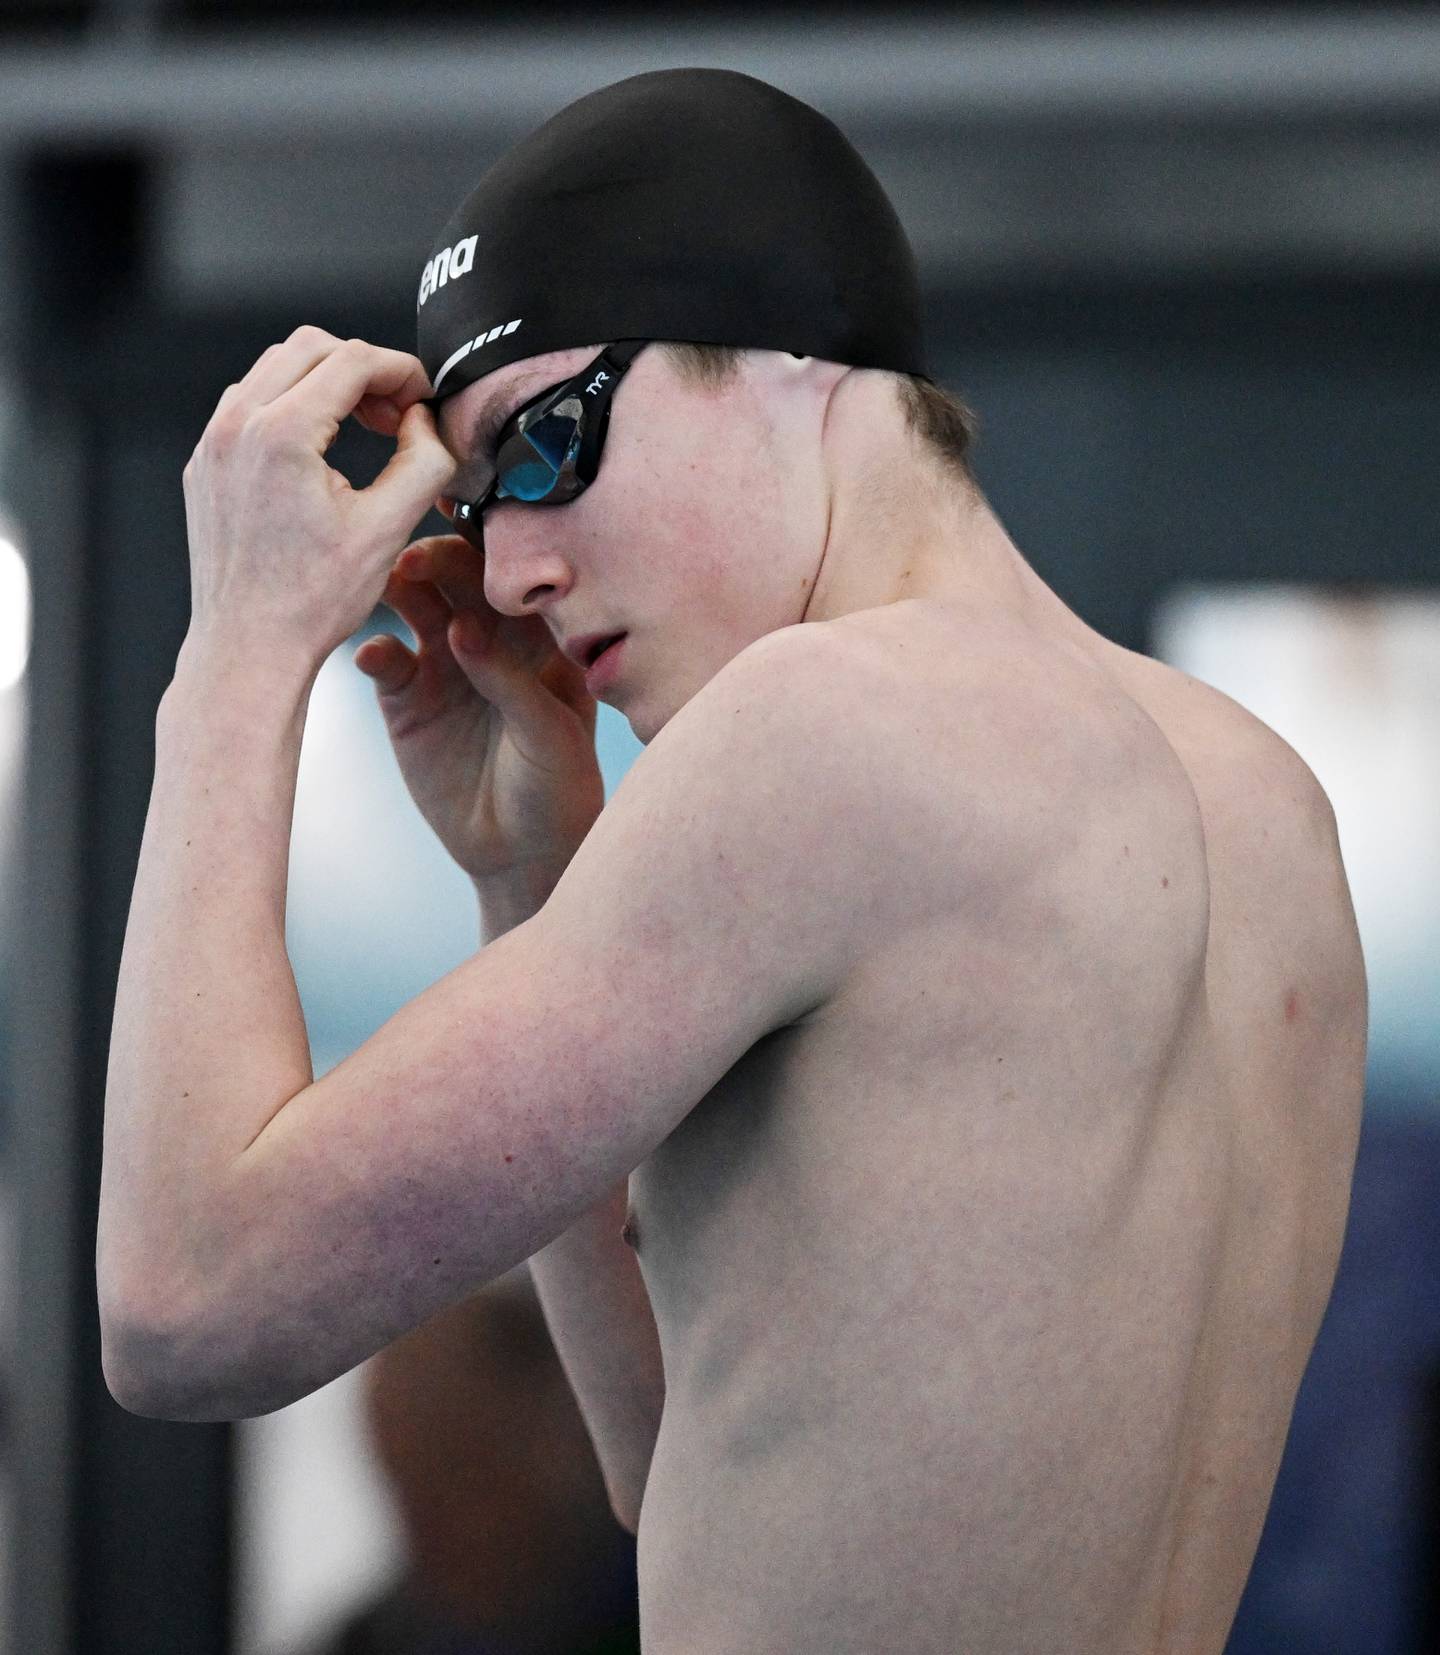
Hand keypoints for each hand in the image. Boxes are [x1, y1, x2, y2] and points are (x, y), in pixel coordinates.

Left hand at [181, 325, 457, 665]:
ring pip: (274, 370)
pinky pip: (249, 406)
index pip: (352, 361)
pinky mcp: (206, 465)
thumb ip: (423, 463)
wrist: (249, 647)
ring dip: (326, 384)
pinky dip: (292, 408)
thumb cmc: (309, 603)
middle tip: (397, 411)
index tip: (423, 397)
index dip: (401, 370)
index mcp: (281, 434)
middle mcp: (237, 427)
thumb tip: (425, 424)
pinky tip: (322, 453)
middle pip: (309, 348)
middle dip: (363, 368)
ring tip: (364, 430)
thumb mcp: (388, 530)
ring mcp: (214, 444)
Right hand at [355, 533, 605, 881]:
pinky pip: (385, 661)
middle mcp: (489, 637)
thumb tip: (461, 628)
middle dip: (438, 559)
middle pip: (458, 577)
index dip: (491, 544)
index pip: (513, 576)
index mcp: (538, 634)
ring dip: (400, 590)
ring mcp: (444, 663)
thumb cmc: (558, 788)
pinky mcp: (406, 698)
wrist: (522, 854)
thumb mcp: (551, 734)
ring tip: (390, 589)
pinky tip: (374, 655)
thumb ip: (510, 680)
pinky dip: (374, 651)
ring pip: (416, 605)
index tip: (467, 522)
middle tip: (416, 559)